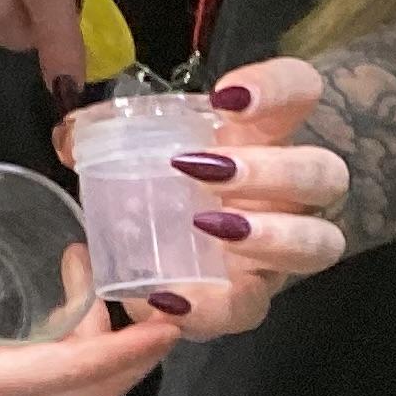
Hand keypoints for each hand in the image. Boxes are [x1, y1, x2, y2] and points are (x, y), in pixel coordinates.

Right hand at [0, 213, 179, 395]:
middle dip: (139, 346)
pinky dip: (86, 354)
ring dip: (111, 345)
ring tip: (99, 280)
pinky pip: (65, 386)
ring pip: (86, 387)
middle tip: (153, 289)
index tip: (172, 322)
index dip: (131, 349)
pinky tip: (69, 311)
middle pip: (102, 385)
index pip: (80, 371)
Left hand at [57, 59, 347, 339]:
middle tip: (208, 169)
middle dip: (273, 171)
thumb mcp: (137, 148)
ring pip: (318, 243)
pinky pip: (251, 308)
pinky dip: (212, 306)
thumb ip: (109, 135)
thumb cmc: (162, 178)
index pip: (300, 89)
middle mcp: (289, 189)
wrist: (166, 244)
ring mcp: (282, 246)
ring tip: (207, 227)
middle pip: (324, 173)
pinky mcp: (254, 296)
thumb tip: (71, 137)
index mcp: (264, 133)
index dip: (276, 87)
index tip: (226, 98)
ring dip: (269, 236)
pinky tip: (170, 297)